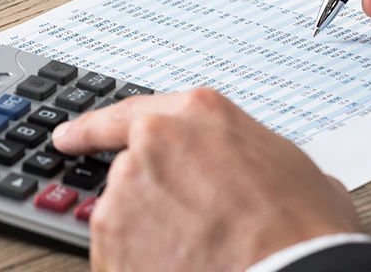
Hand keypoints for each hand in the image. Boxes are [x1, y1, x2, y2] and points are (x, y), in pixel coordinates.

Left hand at [53, 89, 358, 271]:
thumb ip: (256, 154)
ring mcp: (128, 184)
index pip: (131, 113)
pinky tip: (172, 266)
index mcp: (198, 113)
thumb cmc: (301, 228)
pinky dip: (134, 260)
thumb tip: (263, 170)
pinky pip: (114, 247)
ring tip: (189, 253)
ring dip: (145, 232)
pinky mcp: (112, 232)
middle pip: (129, 167)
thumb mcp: (291, 167)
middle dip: (146, 195)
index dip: (95, 127)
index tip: (68, 137)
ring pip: (121, 209)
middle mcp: (155, 139)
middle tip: (170, 221)